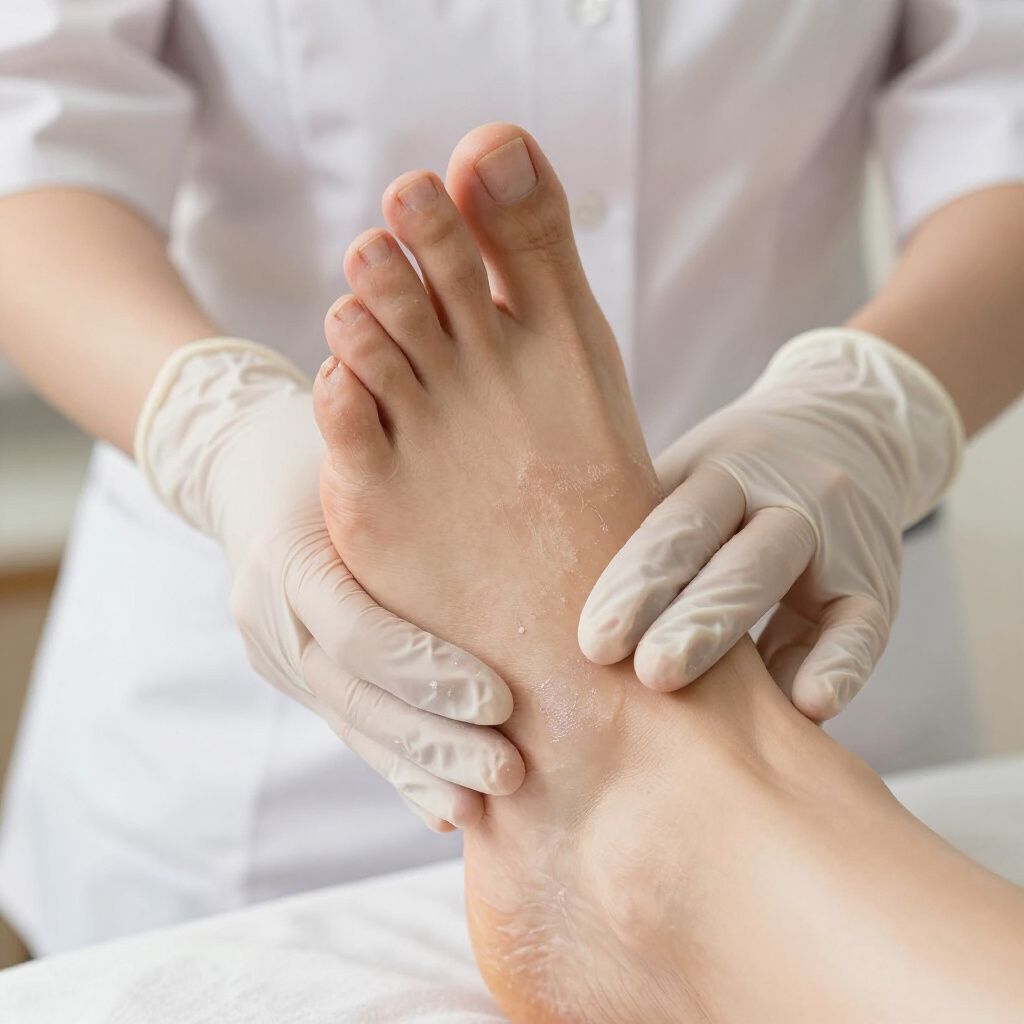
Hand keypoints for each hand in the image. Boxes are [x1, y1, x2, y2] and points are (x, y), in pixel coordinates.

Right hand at [136, 339, 523, 828]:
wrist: (245, 464)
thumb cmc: (324, 445)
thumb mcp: (355, 446)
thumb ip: (403, 481)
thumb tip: (511, 482)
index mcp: (287, 554)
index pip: (355, 630)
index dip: (425, 671)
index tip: (501, 700)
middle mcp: (270, 616)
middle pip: (352, 695)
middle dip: (431, 742)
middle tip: (510, 773)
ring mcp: (275, 650)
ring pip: (349, 723)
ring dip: (417, 770)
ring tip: (483, 808)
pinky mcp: (293, 671)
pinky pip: (347, 723)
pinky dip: (396, 767)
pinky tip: (442, 810)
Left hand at [579, 328, 963, 719]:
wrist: (848, 425)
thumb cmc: (736, 476)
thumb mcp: (690, 477)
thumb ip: (642, 533)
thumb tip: (564, 622)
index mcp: (721, 470)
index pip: (679, 526)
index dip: (637, 583)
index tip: (594, 642)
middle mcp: (784, 496)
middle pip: (738, 562)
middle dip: (694, 623)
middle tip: (648, 677)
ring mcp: (838, 537)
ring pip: (799, 594)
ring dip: (767, 655)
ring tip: (718, 718)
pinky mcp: (876, 582)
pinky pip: (862, 628)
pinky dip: (838, 668)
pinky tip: (809, 707)